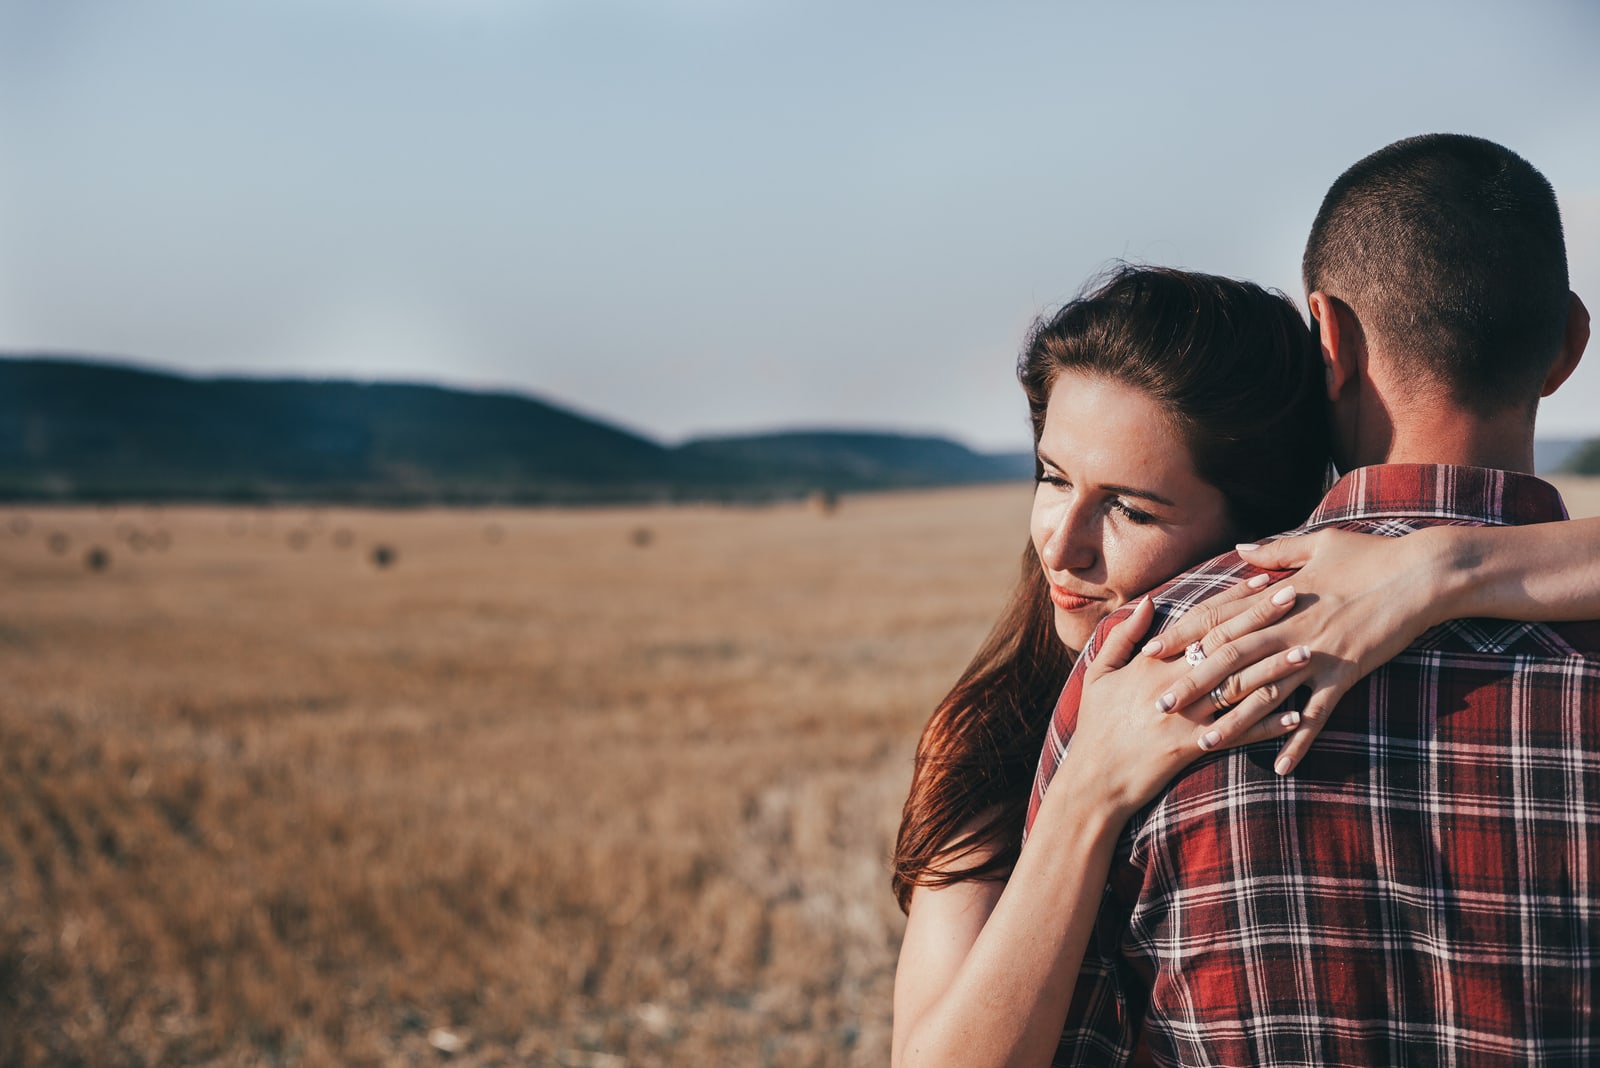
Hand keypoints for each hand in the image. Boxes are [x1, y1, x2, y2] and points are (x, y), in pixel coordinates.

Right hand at [1063, 592, 1311, 819]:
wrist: (1095, 780)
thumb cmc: (1097, 725)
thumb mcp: (1099, 674)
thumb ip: (1124, 636)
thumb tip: (1149, 601)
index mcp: (1153, 664)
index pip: (1201, 622)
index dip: (1232, 599)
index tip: (1262, 580)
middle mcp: (1174, 685)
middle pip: (1227, 645)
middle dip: (1263, 619)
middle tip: (1297, 597)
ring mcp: (1187, 717)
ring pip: (1240, 687)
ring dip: (1276, 669)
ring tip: (1308, 651)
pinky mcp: (1195, 747)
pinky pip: (1240, 734)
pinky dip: (1269, 725)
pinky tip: (1297, 715)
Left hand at [1146, 529, 1443, 775]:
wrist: (1425, 574)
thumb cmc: (1371, 554)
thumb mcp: (1319, 543)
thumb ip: (1275, 551)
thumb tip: (1240, 548)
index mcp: (1277, 597)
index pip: (1218, 619)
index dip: (1183, 636)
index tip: (1150, 652)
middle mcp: (1289, 628)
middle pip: (1229, 661)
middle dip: (1193, 684)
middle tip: (1159, 705)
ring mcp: (1317, 654)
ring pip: (1266, 693)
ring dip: (1235, 721)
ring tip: (1205, 743)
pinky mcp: (1346, 675)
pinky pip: (1317, 715)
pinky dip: (1298, 742)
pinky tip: (1281, 767)